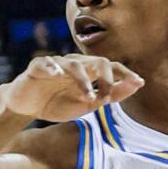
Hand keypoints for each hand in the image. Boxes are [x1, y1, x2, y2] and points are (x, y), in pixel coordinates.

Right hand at [1, 55, 143, 122]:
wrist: (28, 107)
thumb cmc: (57, 103)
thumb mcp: (86, 104)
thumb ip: (110, 95)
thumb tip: (136, 85)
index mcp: (88, 73)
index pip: (111, 68)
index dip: (125, 74)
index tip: (139, 82)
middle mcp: (75, 65)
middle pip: (97, 61)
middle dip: (107, 78)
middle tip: (108, 99)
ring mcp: (56, 65)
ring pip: (74, 64)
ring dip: (83, 81)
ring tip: (88, 97)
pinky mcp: (37, 68)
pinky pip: (45, 63)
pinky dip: (51, 67)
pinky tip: (56, 74)